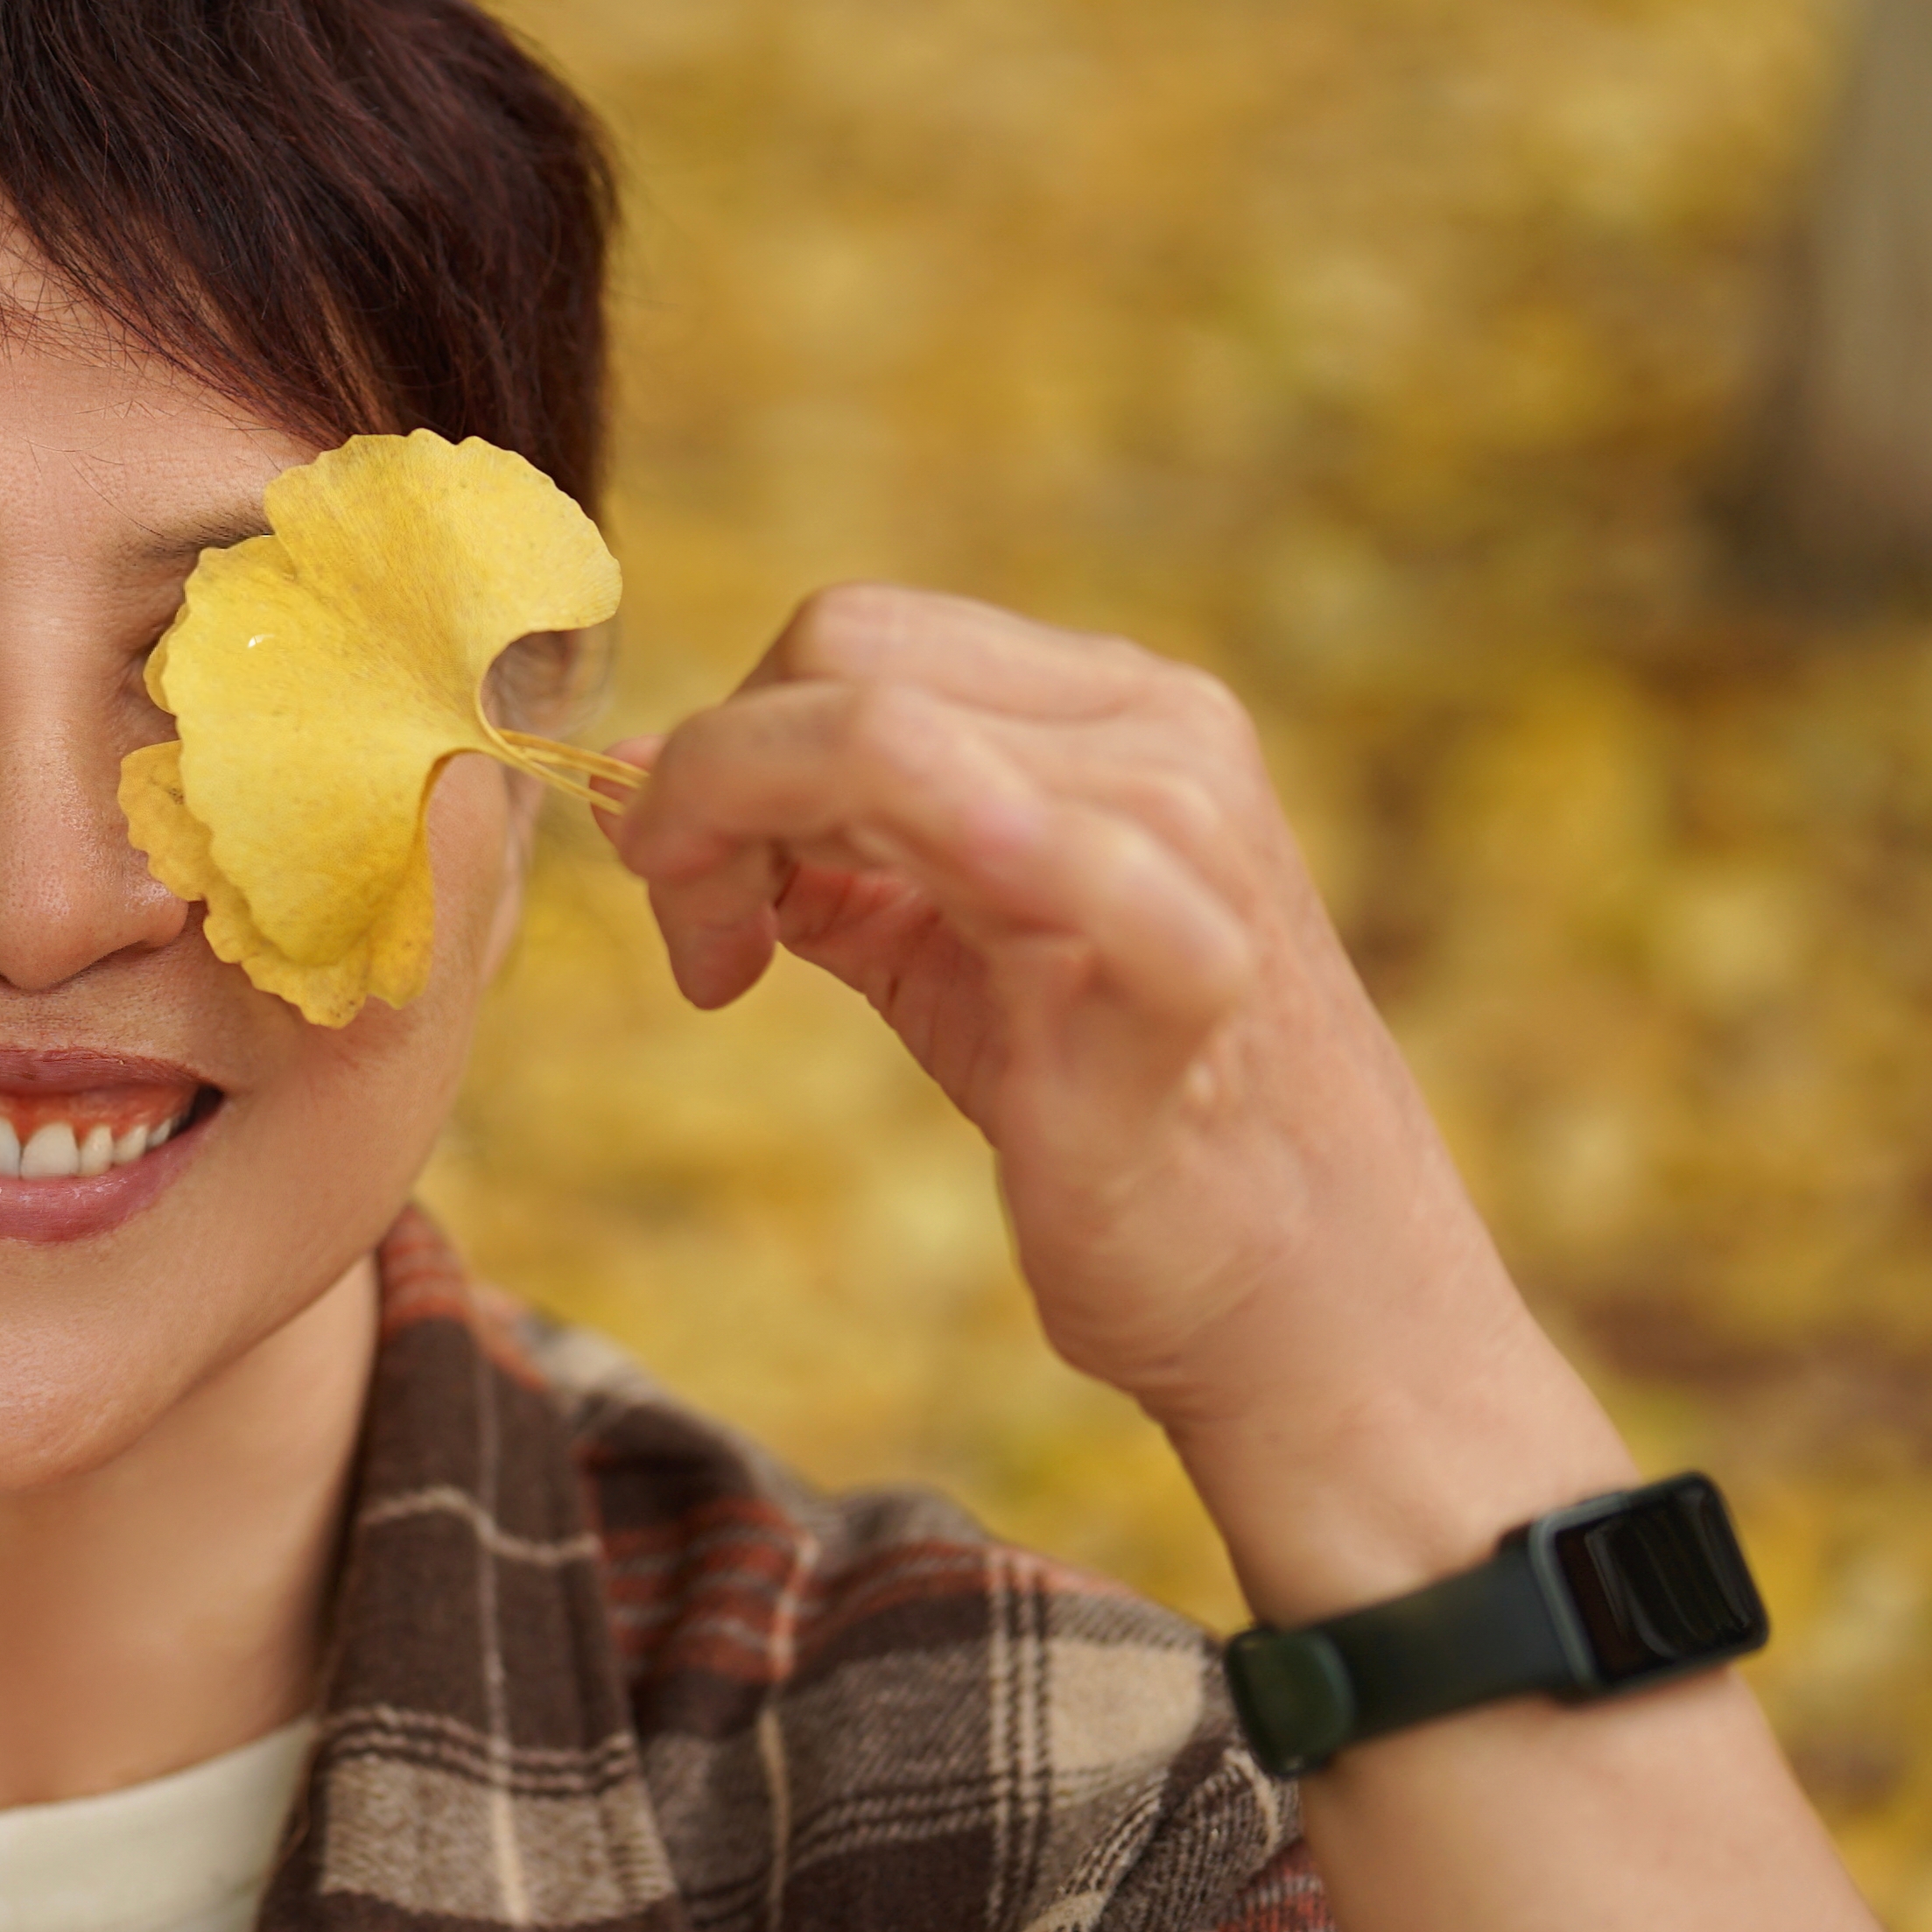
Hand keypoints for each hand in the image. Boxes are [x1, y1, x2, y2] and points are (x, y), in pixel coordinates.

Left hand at [599, 586, 1523, 1457]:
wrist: (1300, 1294)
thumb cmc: (1105, 1112)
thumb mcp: (941, 942)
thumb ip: (813, 848)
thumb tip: (632, 779)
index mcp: (1113, 705)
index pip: (852, 636)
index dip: (731, 741)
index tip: (682, 876)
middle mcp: (1162, 732)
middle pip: (841, 653)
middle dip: (713, 776)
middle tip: (697, 934)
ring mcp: (1188, 831)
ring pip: (870, 731)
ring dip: (729, 843)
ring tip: (726, 967)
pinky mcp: (1186, 959)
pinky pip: (993, 842)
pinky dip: (831, 883)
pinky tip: (765, 973)